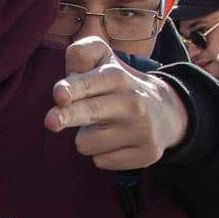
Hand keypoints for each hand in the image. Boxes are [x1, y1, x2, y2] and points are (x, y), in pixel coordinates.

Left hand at [44, 37, 190, 168]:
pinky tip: (117, 142)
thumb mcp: (104, 61)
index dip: (73, 89)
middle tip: (52, 122)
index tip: (60, 96)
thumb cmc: (118, 85)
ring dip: (86, 138)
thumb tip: (62, 88)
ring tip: (104, 126)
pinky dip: (102, 154)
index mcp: (117, 77)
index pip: (91, 82)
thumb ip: (81, 56)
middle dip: (69, 116)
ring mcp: (142, 130)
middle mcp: (133, 102)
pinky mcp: (147, 154)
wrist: (166, 111)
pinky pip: (102, 161)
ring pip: (88, 143)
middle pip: (91, 111)